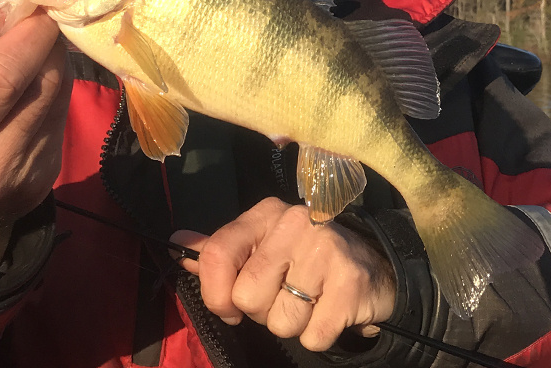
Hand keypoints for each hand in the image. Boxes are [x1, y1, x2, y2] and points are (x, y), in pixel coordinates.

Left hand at [171, 197, 395, 351]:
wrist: (373, 269)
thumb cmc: (304, 260)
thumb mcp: (261, 246)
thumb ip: (221, 249)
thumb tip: (177, 241)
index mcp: (266, 213)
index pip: (216, 255)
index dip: (216, 293)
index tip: (230, 305)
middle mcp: (295, 222)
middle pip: (247, 296)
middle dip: (262, 311)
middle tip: (285, 295)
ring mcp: (326, 250)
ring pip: (280, 321)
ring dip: (292, 324)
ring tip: (310, 301)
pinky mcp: (351, 282)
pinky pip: (312, 336)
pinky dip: (318, 335)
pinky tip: (328, 311)